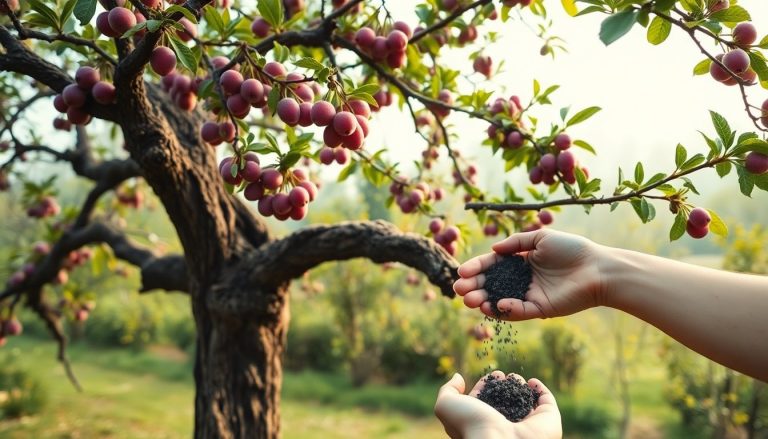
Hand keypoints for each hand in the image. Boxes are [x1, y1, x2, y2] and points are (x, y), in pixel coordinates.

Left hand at [434, 371, 561, 438]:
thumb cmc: (471, 426)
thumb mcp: (448, 407)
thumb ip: (447, 391)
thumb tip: (458, 378)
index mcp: (483, 426)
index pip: (486, 405)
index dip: (485, 389)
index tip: (488, 378)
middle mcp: (506, 427)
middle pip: (506, 403)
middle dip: (503, 387)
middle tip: (501, 375)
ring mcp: (528, 424)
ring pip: (525, 402)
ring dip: (520, 387)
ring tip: (515, 378)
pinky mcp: (548, 420)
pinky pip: (546, 402)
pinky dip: (540, 390)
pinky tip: (531, 382)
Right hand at [453, 229, 604, 320]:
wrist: (597, 268)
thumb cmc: (572, 249)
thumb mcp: (540, 238)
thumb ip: (515, 243)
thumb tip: (493, 249)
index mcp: (520, 261)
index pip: (492, 265)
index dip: (476, 268)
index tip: (461, 271)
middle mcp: (522, 279)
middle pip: (491, 284)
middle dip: (473, 287)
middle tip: (459, 290)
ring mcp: (529, 295)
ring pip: (500, 300)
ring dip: (483, 301)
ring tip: (470, 300)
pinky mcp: (539, 309)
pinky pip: (518, 312)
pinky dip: (505, 310)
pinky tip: (495, 305)